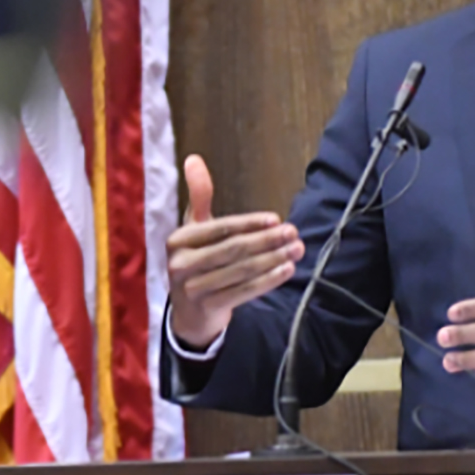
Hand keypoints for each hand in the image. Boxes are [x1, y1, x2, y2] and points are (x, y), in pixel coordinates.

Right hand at [166, 155, 303, 347]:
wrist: (189, 315)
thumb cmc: (196, 263)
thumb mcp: (194, 229)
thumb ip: (199, 196)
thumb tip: (194, 159)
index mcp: (178, 239)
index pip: (220, 228)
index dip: (250, 223)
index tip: (277, 220)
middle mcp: (181, 263)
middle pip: (233, 249)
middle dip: (267, 241)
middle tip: (293, 233)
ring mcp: (192, 288)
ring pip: (241, 270)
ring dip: (273, 259)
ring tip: (296, 250)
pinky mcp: (207, 308)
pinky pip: (244, 291)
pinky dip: (268, 281)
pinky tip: (287, 271)